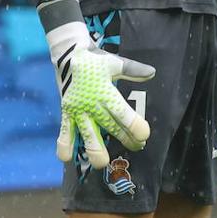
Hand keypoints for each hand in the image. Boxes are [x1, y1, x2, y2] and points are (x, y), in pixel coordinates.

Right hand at [49, 17, 154, 169]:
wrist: (68, 55)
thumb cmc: (95, 61)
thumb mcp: (115, 63)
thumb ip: (132, 70)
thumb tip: (152, 73)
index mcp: (105, 91)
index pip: (121, 112)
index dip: (133, 124)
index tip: (144, 134)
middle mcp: (92, 103)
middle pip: (110, 126)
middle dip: (125, 139)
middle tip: (138, 146)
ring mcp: (77, 110)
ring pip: (87, 133)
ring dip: (95, 149)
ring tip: (103, 162)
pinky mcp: (66, 113)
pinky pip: (64, 130)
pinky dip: (64, 143)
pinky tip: (66, 158)